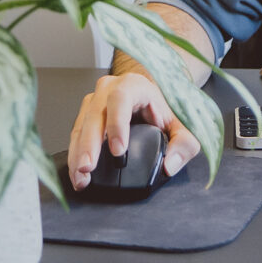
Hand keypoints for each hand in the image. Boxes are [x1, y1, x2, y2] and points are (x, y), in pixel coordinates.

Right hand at [67, 72, 199, 191]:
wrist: (152, 95)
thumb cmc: (165, 107)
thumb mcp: (185, 123)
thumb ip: (185, 143)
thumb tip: (170, 165)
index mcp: (135, 85)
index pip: (121, 98)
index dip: (117, 124)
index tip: (118, 150)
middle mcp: (110, 88)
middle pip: (95, 113)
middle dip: (89, 143)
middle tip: (88, 168)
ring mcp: (96, 100)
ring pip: (81, 124)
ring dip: (78, 152)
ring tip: (81, 177)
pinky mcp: (86, 114)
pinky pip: (77, 133)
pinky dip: (76, 154)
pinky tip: (78, 173)